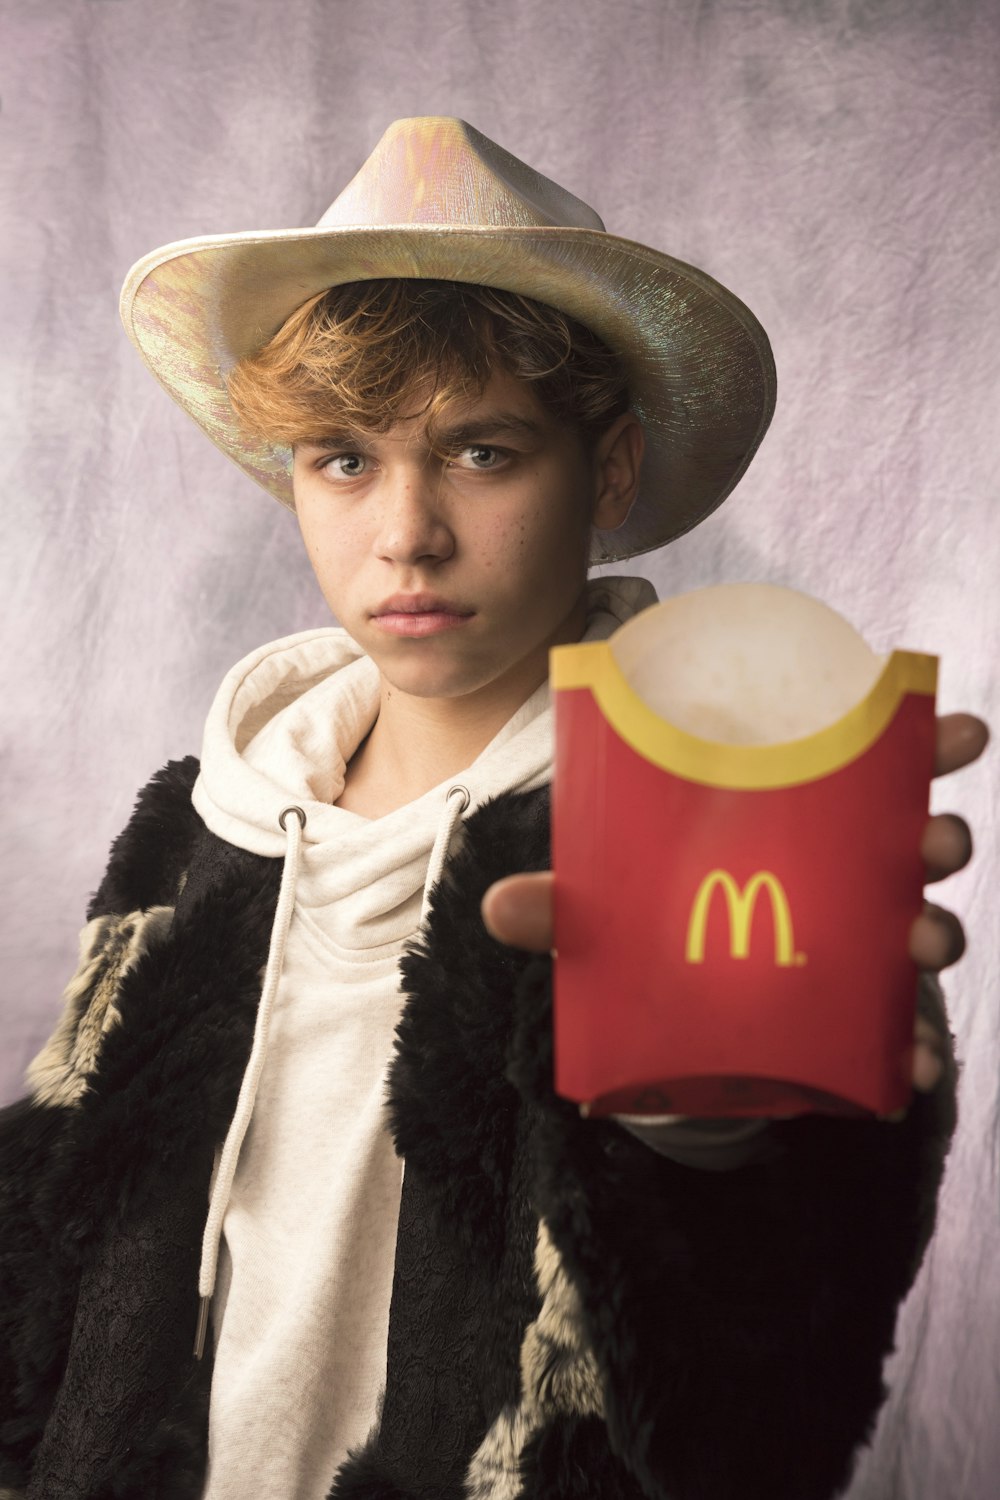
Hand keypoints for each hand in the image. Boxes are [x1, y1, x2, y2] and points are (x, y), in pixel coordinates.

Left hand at [481, 713, 989, 1094]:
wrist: (662, 1029)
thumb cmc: (646, 930)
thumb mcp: (604, 912)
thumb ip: (563, 906)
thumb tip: (496, 906)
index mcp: (789, 823)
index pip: (863, 768)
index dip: (920, 743)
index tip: (957, 729)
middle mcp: (836, 874)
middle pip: (910, 842)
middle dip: (936, 836)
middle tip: (934, 843)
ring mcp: (852, 944)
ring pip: (919, 923)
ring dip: (936, 928)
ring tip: (921, 942)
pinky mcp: (851, 1015)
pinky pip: (897, 1027)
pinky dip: (909, 1045)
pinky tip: (909, 1066)